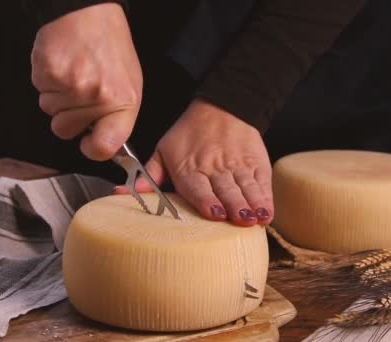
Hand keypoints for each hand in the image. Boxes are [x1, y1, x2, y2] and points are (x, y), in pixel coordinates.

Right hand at [30, 3, 141, 160]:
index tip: (90, 143)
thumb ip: (117, 118)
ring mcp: (70, 85)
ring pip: (49, 111)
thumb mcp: (129, 86)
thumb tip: (104, 146)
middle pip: (64, 130)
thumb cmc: (112, 50)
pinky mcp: (47, 72)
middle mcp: (97, 96)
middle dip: (68, 116)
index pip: (104, 147)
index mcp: (123, 103)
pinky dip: (46, 81)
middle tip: (81, 92)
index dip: (93, 149)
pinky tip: (62, 64)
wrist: (90, 13)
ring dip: (57, 97)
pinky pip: (38, 90)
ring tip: (73, 73)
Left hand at [115, 99, 273, 226]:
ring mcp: (238, 166)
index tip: (214, 213)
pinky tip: (267, 212)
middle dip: (233, 205)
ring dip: (252, 204)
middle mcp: (215, 168)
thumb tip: (122, 192)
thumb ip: (150, 175)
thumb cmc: (190, 134)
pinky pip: (261, 183)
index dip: (206, 200)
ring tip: (257, 218)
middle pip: (225, 189)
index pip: (198, 186)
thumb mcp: (165, 150)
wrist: (224, 106)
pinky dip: (265, 199)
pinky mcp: (257, 164)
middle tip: (239, 219)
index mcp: (190, 167)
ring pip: (246, 187)